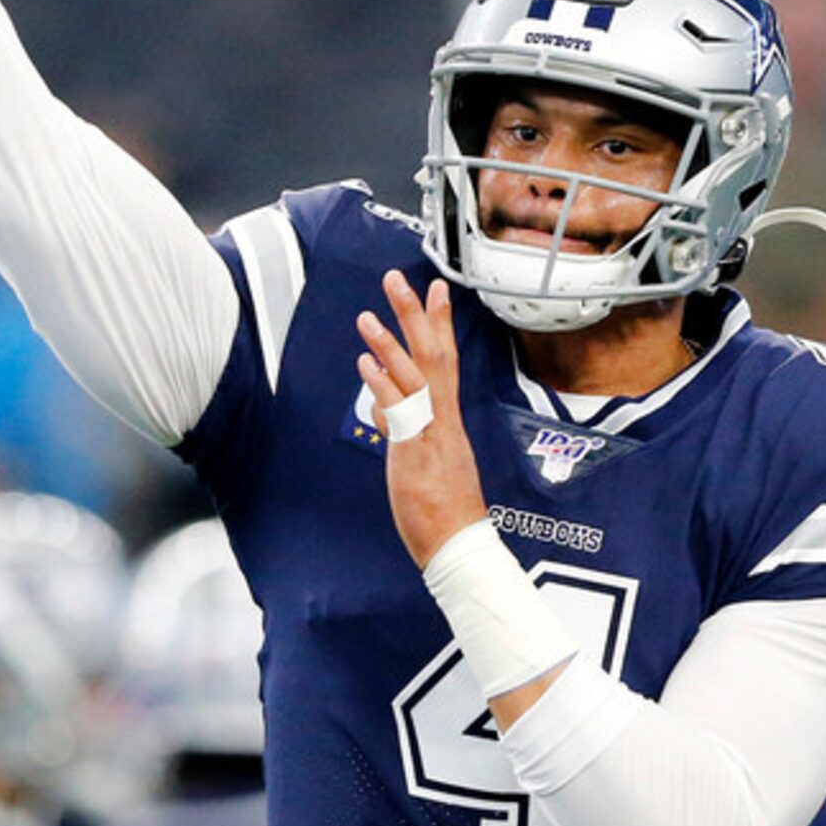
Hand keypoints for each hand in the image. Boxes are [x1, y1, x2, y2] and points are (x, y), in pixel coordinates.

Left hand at [357, 270, 489, 569]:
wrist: (460, 546)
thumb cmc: (444, 510)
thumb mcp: (422, 461)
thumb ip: (403, 430)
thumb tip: (382, 410)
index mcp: (447, 420)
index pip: (445, 361)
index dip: (440, 325)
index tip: (436, 289)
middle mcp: (443, 420)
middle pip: (434, 356)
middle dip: (415, 315)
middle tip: (399, 279)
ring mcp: (430, 436)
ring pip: (414, 380)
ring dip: (390, 345)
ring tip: (367, 316)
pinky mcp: (415, 455)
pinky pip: (400, 414)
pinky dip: (383, 387)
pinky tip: (365, 365)